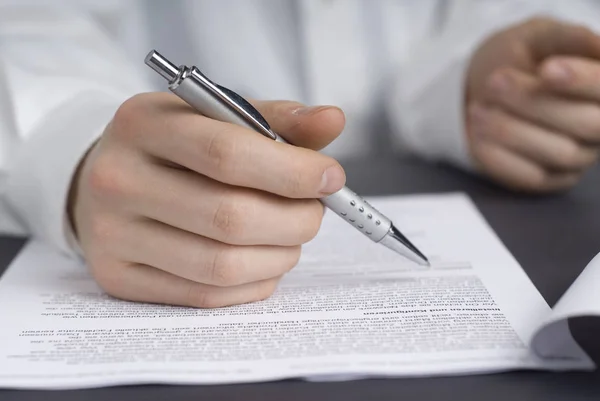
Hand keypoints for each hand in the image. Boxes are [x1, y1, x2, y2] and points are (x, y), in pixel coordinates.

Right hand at [69, 93, 345, 306]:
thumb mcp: (215, 117)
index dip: (292, 172)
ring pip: (222, 265)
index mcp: (143, 124)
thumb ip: (275, 119)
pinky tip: (264, 260)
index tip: (331, 178)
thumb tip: (332, 120)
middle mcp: (118, 180)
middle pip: (230, 217)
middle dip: (296, 219)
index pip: (227, 154)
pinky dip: (255, 282)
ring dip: (280, 255)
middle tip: (315, 211)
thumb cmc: (174, 147)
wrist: (104, 180)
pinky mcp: (119, 278)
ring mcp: (112, 236)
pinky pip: (207, 295)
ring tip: (292, 236)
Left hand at [465, 17, 599, 191]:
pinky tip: (476, 135)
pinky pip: (530, 177)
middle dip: (536, 103)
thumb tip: (596, 45)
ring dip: (513, 130)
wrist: (488, 86)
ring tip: (477, 109)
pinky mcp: (547, 179)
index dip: (582, 81)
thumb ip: (567, 38)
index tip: (547, 70)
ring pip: (558, 152)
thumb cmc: (522, 57)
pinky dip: (500, 156)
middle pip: (587, 124)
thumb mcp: (539, 37)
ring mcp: (577, 157)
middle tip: (495, 82)